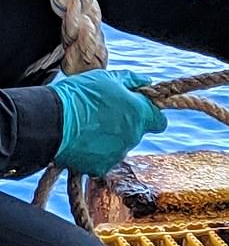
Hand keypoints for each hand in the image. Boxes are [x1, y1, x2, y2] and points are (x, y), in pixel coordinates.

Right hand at [51, 69, 166, 176]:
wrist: (52, 120)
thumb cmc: (81, 95)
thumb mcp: (107, 78)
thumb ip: (132, 80)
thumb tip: (147, 82)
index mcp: (140, 114)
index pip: (159, 121)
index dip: (151, 115)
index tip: (139, 111)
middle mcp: (134, 136)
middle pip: (137, 132)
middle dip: (125, 124)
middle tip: (103, 115)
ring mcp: (119, 153)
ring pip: (120, 146)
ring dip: (110, 138)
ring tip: (88, 127)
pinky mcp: (103, 166)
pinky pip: (104, 159)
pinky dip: (96, 152)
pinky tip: (81, 141)